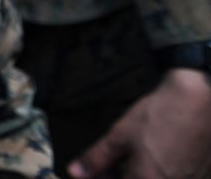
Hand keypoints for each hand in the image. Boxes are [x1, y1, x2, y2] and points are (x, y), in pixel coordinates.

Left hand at [69, 69, 210, 178]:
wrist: (198, 102)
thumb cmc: (158, 118)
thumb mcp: (120, 136)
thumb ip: (97, 159)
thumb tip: (75, 172)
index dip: (100, 177)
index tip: (93, 171)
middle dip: (115, 175)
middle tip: (106, 166)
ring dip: (136, 174)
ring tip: (130, 157)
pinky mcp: (199, 176)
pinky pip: (168, 178)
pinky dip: (154, 172)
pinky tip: (151, 157)